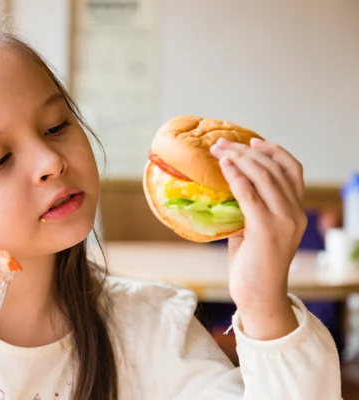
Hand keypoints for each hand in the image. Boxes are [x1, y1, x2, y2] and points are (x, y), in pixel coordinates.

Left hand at [210, 138, 306, 338]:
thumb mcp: (254, 230)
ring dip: (238, 158)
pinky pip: (249, 194)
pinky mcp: (266, 230)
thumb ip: (249, 209)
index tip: (253, 141)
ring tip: (218, 150)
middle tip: (222, 143)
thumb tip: (226, 187)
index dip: (274, 151)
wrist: (259, 296)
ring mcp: (283, 221)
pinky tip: (224, 167)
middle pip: (274, 168)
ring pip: (263, 176)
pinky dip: (236, 176)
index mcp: (296, 211)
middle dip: (247, 151)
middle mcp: (294, 213)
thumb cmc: (253, 265)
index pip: (293, 170)